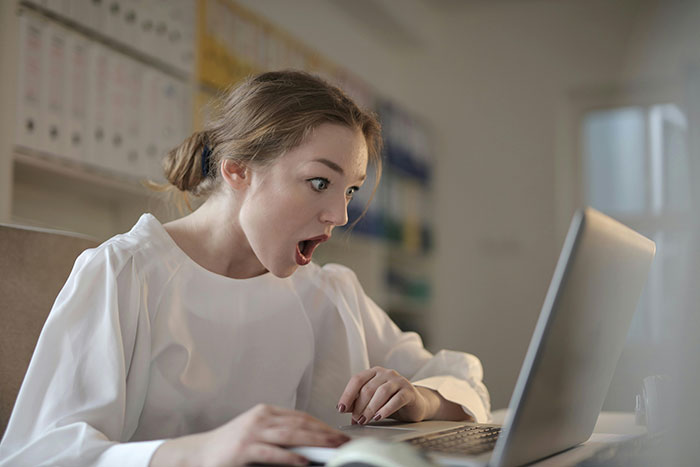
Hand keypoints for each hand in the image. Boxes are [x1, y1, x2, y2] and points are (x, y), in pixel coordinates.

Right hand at [150, 404, 348, 466]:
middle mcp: (261, 417)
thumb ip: (279, 436)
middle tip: (344, 441)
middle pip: (300, 423)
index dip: (322, 425)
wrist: (198, 453)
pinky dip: (291, 456)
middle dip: (325, 432)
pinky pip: (273, 452)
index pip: (301, 416)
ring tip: (333, 448)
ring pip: (291, 434)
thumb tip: (307, 446)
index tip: (338, 434)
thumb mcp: (257, 435)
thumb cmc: (229, 447)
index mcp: (266, 412)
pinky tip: (304, 461)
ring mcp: (252, 431)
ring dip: (316, 442)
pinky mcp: (244, 448)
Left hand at [336, 366, 439, 424]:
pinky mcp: (409, 391)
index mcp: (374, 372)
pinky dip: (386, 409)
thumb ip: (359, 402)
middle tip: (356, 419)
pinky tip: (378, 417)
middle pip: (368, 388)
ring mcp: (398, 381)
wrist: (415, 404)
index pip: (357, 380)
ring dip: (370, 408)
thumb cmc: (391, 401)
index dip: (347, 394)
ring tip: (364, 420)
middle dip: (359, 406)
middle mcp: (386, 373)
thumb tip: (344, 408)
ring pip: (381, 392)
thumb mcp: (373, 401)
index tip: (341, 408)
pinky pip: (396, 399)